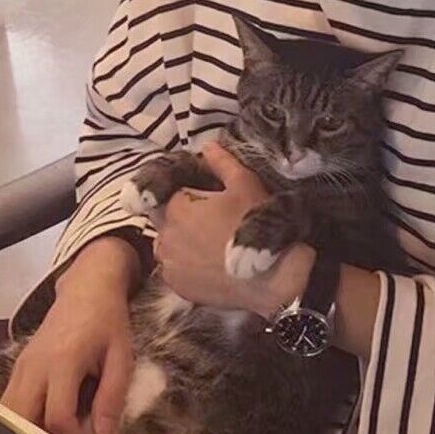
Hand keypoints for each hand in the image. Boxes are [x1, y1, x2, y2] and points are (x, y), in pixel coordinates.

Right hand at [0, 237, 138, 433]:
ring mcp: (21, 367)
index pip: (58, 416)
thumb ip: (112, 394)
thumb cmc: (108, 320)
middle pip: (22, 421)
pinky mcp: (17, 369)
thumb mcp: (122, 353)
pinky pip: (9, 405)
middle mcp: (34, 366)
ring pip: (9, 416)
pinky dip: (21, 425)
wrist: (87, 288)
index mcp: (63, 360)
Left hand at [155, 142, 312, 316]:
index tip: (213, 201)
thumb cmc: (255, 225)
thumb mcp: (245, 184)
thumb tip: (209, 145)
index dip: (193, 195)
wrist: (270, 278)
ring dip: (182, 241)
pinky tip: (209, 265)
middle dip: (185, 217)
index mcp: (176, 207)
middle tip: (215, 223)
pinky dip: (186, 265)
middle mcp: (164, 236)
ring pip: (169, 245)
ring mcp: (168, 264)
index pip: (174, 192)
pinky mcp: (177, 288)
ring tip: (212, 245)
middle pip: (168, 219)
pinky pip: (175, 270)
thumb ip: (222, 163)